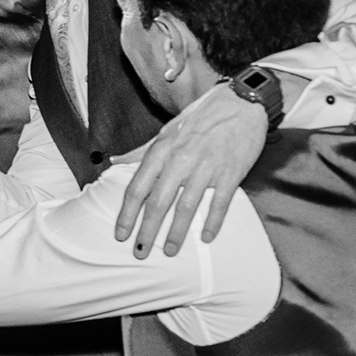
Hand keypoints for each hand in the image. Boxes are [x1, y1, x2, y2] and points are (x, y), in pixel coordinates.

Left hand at [114, 82, 265, 257]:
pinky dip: (213, 222)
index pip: (137, 188)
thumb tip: (114, 161)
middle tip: (140, 252)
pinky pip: (220, 202)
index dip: (127, 214)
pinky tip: (207, 238)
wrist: (241, 102)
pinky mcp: (231, 172)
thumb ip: (141, 151)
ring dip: (177, 232)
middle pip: (158, 202)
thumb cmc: (202, 117)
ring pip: (186, 206)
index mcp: (161, 150)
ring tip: (169, 251)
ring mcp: (206, 167)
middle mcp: (180, 160)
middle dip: (147, 231)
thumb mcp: (166, 131)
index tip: (121, 234)